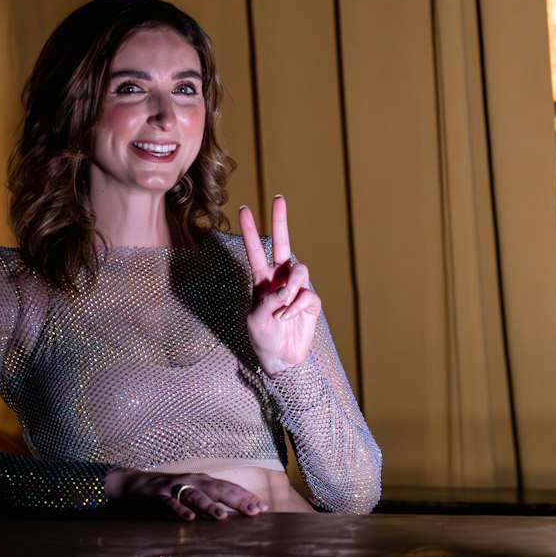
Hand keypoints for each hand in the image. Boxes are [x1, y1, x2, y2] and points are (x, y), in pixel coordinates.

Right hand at [104, 468, 268, 520]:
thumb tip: (236, 512)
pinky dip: (180, 510)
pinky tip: (189, 518)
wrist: (136, 484)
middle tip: (253, 511)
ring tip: (222, 516)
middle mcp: (192, 481)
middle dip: (236, 500)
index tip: (263, 508)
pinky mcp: (158, 496)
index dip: (246, 497)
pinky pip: (170, 503)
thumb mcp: (193, 492)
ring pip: (195, 495)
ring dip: (209, 504)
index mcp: (203, 481)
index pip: (229, 488)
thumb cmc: (170, 491)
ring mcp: (175, 487)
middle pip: (218, 489)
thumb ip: (211, 500)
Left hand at [239, 194, 320, 376]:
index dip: (251, 230)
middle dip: (280, 220)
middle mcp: (280, 279)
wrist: (280, 358)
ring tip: (283, 306)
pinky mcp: (311, 302)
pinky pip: (306, 295)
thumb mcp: (254, 319)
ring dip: (291, 287)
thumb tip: (285, 291)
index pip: (256, 250)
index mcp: (262, 280)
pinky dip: (295, 308)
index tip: (244, 209)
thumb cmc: (262, 338)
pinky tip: (289, 319)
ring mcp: (297, 288)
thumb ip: (267, 301)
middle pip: (283, 243)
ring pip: (299, 270)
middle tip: (278, 198)